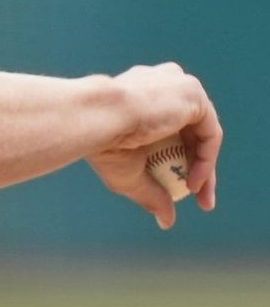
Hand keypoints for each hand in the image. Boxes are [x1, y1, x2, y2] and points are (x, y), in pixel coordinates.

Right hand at [86, 63, 220, 228]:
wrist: (97, 117)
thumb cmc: (103, 143)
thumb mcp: (129, 174)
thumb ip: (152, 192)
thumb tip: (167, 221)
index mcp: (140, 96)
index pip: (171, 131)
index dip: (181, 163)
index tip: (184, 191)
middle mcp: (162, 85)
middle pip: (191, 133)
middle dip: (197, 168)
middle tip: (198, 197)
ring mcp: (178, 86)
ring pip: (202, 133)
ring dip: (204, 167)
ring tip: (196, 193)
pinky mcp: (192, 93)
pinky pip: (209, 132)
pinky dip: (206, 160)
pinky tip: (194, 180)